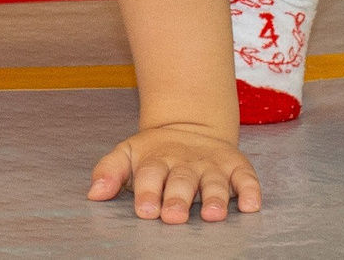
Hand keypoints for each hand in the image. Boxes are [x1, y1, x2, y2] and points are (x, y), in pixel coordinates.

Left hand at [88, 123, 260, 222]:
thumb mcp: (127, 154)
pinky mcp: (237, 167)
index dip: (148, 192)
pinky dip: (250, 191)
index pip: (150, 175)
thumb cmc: (154, 152)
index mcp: (156, 160)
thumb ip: (109, 171)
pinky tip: (250, 205)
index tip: (145, 211)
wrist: (189, 126)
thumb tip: (93, 194)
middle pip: (182, 181)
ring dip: (215, 198)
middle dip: (178, 199)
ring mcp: (212, 165)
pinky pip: (247, 179)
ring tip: (212, 215)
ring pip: (215, 182)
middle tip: (173, 216)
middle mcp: (185, 163)